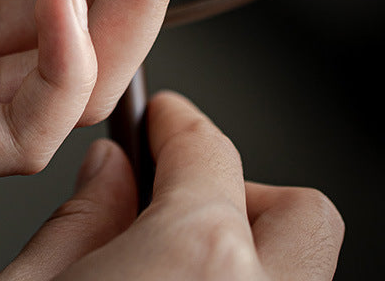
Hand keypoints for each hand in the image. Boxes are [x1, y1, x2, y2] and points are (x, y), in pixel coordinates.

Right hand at [0, 91, 343, 280]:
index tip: (162, 119)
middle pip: (299, 210)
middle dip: (244, 190)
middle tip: (185, 198)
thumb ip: (81, 219)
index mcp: (194, 256)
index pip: (205, 149)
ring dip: (250, 247)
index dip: (177, 124)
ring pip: (303, 265)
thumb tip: (109, 172)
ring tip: (180, 257)